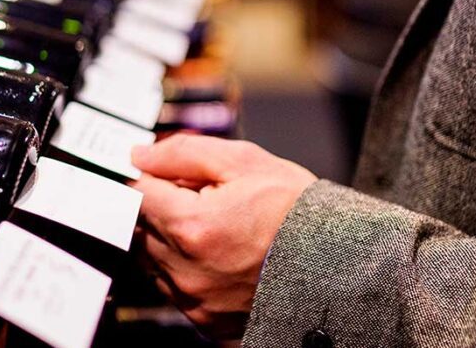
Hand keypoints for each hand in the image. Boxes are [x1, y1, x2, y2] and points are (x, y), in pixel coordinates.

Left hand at [130, 134, 317, 338]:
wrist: (339, 264)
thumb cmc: (298, 213)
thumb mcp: (245, 162)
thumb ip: (183, 154)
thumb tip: (141, 155)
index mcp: (192, 226)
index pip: (136, 194)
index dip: (147, 176)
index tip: (161, 173)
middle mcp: (187, 270)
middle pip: (141, 228)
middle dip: (163, 207)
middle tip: (201, 197)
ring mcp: (195, 300)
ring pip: (154, 260)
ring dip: (172, 239)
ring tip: (216, 227)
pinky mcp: (205, 321)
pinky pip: (175, 288)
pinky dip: (187, 268)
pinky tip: (221, 255)